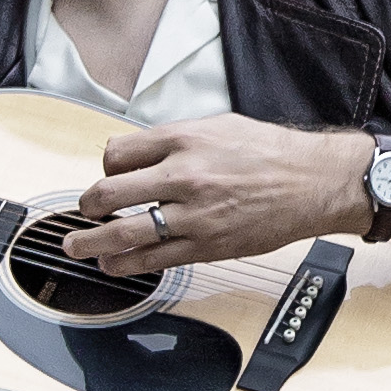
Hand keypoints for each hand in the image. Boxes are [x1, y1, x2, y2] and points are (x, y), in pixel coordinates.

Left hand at [61, 112, 368, 272]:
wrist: (313, 182)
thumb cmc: (270, 152)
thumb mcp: (218, 126)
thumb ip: (174, 139)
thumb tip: (136, 153)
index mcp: (184, 140)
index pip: (116, 153)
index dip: (105, 166)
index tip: (108, 175)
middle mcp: (184, 176)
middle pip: (110, 192)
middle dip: (88, 205)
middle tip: (83, 211)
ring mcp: (194, 215)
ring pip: (125, 232)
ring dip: (92, 242)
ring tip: (77, 246)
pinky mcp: (207, 246)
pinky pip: (155, 260)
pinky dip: (126, 264)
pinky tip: (112, 264)